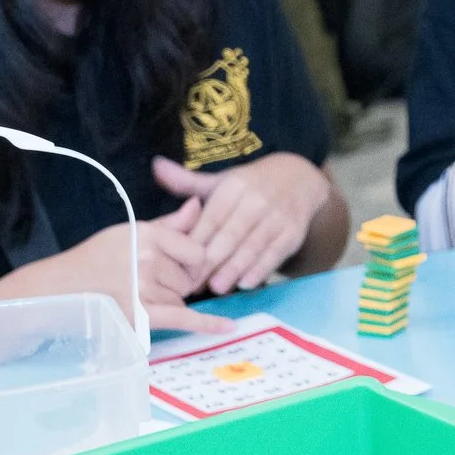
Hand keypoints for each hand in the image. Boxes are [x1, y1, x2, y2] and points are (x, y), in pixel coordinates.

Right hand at [75, 200, 228, 335]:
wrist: (64, 287)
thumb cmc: (98, 257)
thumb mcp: (131, 231)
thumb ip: (170, 223)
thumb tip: (198, 205)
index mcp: (149, 235)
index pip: (198, 251)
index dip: (193, 261)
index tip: (179, 264)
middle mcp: (150, 260)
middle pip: (191, 278)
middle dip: (179, 282)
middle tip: (150, 280)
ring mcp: (145, 289)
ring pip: (181, 299)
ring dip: (169, 300)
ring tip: (139, 294)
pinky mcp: (141, 316)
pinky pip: (183, 319)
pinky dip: (208, 324)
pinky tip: (228, 327)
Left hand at [153, 152, 331, 296]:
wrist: (299, 179)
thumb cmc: (250, 185)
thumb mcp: (221, 180)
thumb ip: (188, 182)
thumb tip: (156, 167)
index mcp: (236, 186)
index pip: (212, 217)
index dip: (195, 241)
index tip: (179, 261)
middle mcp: (258, 200)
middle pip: (230, 235)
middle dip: (211, 261)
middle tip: (192, 283)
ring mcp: (278, 217)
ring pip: (252, 247)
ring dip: (233, 269)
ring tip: (216, 288)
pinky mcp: (293, 233)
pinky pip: (274, 255)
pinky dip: (259, 270)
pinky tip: (244, 284)